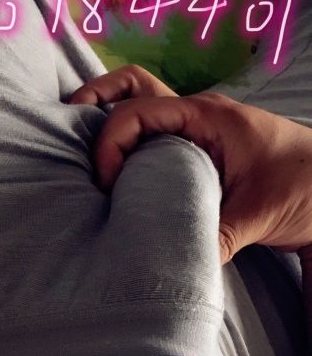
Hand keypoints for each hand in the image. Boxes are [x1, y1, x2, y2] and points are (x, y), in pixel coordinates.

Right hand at [70, 66, 311, 260]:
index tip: (108, 183)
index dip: (111, 142)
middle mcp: (196, 116)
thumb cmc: (307, 186)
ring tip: (86, 159)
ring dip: (110, 127)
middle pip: (132, 88)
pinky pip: (152, 139)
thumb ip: (215, 237)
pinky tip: (118, 182)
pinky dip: (128, 150)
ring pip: (139, 111)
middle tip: (68, 131)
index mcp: (207, 116)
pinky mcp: (197, 152)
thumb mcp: (260, 214)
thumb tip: (172, 267)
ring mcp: (196, 131)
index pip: (138, 110)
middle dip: (95, 104)